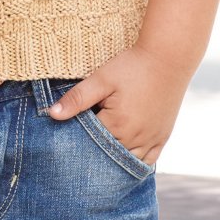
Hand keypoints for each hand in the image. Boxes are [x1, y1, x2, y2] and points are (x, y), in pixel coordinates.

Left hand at [47, 44, 191, 164]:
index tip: (74, 127)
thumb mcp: (101, 78)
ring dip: (114, 158)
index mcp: (118, 126)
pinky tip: (124, 156)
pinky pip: (147, 161)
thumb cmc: (132, 66)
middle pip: (108, 156)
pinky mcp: (163, 138)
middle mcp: (136, 139)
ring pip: (127, 162)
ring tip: (102, 146)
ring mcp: (152, 141)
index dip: (79, 136)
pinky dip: (135, 161)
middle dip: (95, 150)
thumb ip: (77, 98)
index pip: (90, 143)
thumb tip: (51, 114)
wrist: (168, 57)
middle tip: (86, 137)